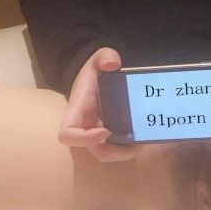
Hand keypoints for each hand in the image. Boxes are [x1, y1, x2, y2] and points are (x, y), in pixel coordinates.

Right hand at [58, 46, 141, 160]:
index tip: (105, 130)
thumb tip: (112, 65)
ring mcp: (95, 134)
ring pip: (105, 154)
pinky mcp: (108, 137)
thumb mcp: (99, 58)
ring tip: (142, 143)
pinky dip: (128, 149)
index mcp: (76, 112)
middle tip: (135, 143)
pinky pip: (115, 149)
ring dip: (124, 153)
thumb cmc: (94, 72)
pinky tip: (142, 140)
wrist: (97, 79)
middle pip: (93, 150)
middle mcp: (84, 127)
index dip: (84, 139)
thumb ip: (105, 56)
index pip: (68, 134)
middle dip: (114, 151)